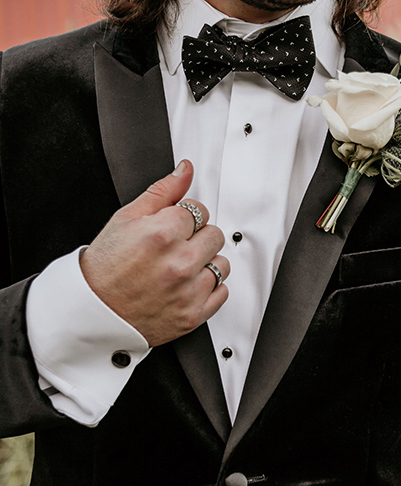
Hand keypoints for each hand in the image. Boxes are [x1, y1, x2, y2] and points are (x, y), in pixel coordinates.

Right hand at [80, 160, 228, 346]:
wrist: (94, 312)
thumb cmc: (104, 268)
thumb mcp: (126, 219)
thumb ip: (162, 191)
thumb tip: (185, 170)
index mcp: (162, 235)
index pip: (199, 210)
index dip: (184, 217)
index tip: (171, 227)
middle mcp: (179, 263)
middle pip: (215, 235)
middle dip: (197, 237)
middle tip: (173, 248)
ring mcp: (187, 291)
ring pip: (222, 264)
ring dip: (205, 263)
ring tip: (179, 268)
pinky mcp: (193, 315)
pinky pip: (222, 292)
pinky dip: (208, 289)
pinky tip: (185, 286)